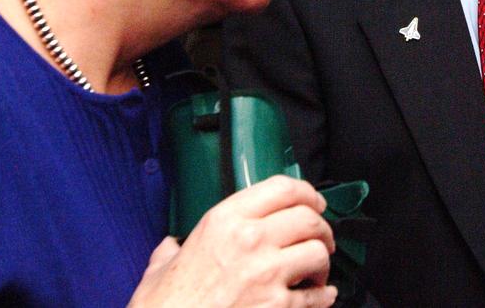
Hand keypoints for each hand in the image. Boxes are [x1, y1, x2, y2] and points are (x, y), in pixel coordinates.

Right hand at [128, 174, 336, 307]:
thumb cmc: (164, 307)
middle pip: (308, 218)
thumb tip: (171, 248)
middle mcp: (249, 240)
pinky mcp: (277, 306)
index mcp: (224, 221)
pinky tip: (322, 296)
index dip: (306, 193)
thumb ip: (172, 250)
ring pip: (318, 253)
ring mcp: (266, 274)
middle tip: (320, 239)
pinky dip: (324, 296)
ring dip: (322, 263)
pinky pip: (316, 296)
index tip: (314, 202)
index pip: (282, 188)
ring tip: (315, 271)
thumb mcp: (161, 267)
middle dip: (321, 228)